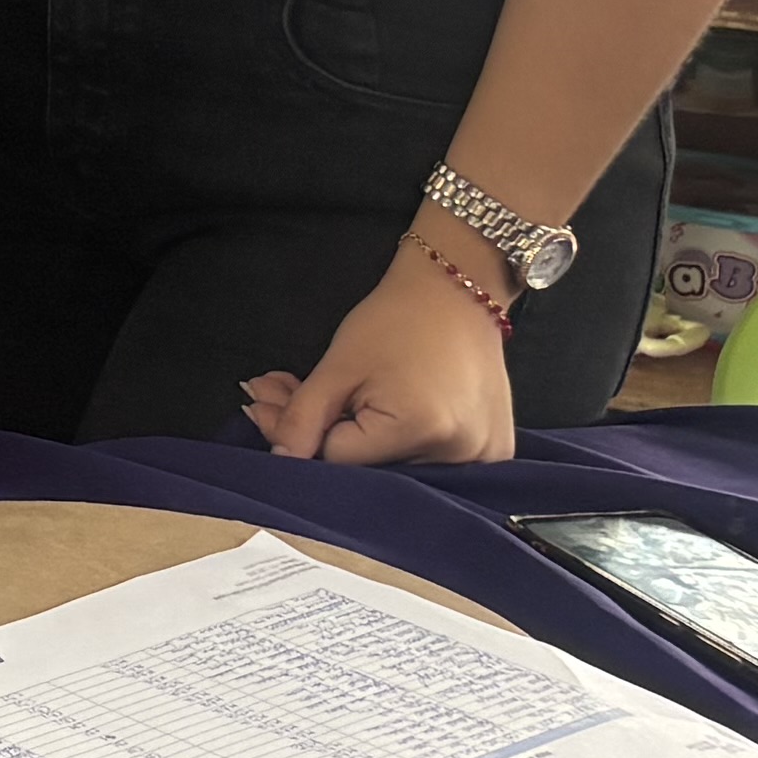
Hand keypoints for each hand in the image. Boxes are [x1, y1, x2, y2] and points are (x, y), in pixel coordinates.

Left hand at [242, 235, 519, 464]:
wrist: (458, 291)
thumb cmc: (397, 320)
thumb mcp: (338, 367)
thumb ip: (302, 417)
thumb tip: (281, 460)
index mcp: (421, 430)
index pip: (337, 458)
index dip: (298, 431)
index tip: (265, 404)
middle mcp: (459, 455)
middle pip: (365, 466)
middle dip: (316, 433)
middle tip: (278, 396)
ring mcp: (482, 457)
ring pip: (391, 465)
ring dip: (350, 435)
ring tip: (323, 398)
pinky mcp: (492, 452)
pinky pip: (427, 461)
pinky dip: (390, 441)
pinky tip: (367, 413)